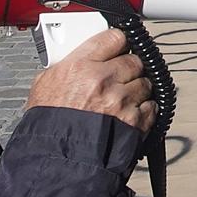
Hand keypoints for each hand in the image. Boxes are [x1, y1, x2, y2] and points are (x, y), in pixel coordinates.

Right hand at [24, 28, 156, 133]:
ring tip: (123, 98)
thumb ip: (64, 66)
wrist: (57, 159)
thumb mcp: (44, 85)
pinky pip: (151, 106)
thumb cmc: (48, 126)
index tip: (119, 46)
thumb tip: (75, 58)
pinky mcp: (135, 121)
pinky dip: (145, 109)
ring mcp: (121, 101)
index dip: (119, 42)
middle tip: (120, 76)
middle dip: (129, 67)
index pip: (114, 37)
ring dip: (137, 89)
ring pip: (145, 82)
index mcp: (81, 66)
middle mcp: (104, 80)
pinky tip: (130, 113)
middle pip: (134, 60)